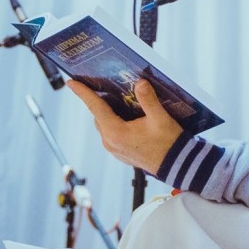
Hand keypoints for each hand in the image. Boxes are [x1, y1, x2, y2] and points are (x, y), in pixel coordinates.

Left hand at [67, 78, 183, 173]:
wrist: (178, 166)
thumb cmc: (169, 143)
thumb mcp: (160, 118)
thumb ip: (148, 99)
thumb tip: (139, 83)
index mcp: (116, 133)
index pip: (95, 107)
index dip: (83, 93)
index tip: (71, 82)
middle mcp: (110, 142)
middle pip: (99, 115)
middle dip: (99, 101)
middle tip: (102, 85)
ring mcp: (114, 150)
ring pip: (104, 125)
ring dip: (107, 112)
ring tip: (117, 99)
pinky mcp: (121, 153)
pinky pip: (111, 133)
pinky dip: (113, 122)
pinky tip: (126, 115)